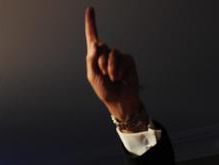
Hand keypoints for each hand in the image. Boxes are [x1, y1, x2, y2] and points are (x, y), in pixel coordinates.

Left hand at [85, 7, 141, 121]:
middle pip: (100, 47)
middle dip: (100, 62)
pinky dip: (118, 70)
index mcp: (96, 57)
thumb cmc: (105, 90)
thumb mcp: (93, 76)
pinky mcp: (128, 61)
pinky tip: (120, 78)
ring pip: (111, 53)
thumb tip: (96, 43)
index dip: (91, 23)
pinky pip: (121, 59)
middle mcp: (107, 54)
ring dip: (109, 68)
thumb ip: (91, 59)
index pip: (92, 37)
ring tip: (112, 78)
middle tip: (104, 75)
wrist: (120, 101)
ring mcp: (118, 57)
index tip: (90, 9)